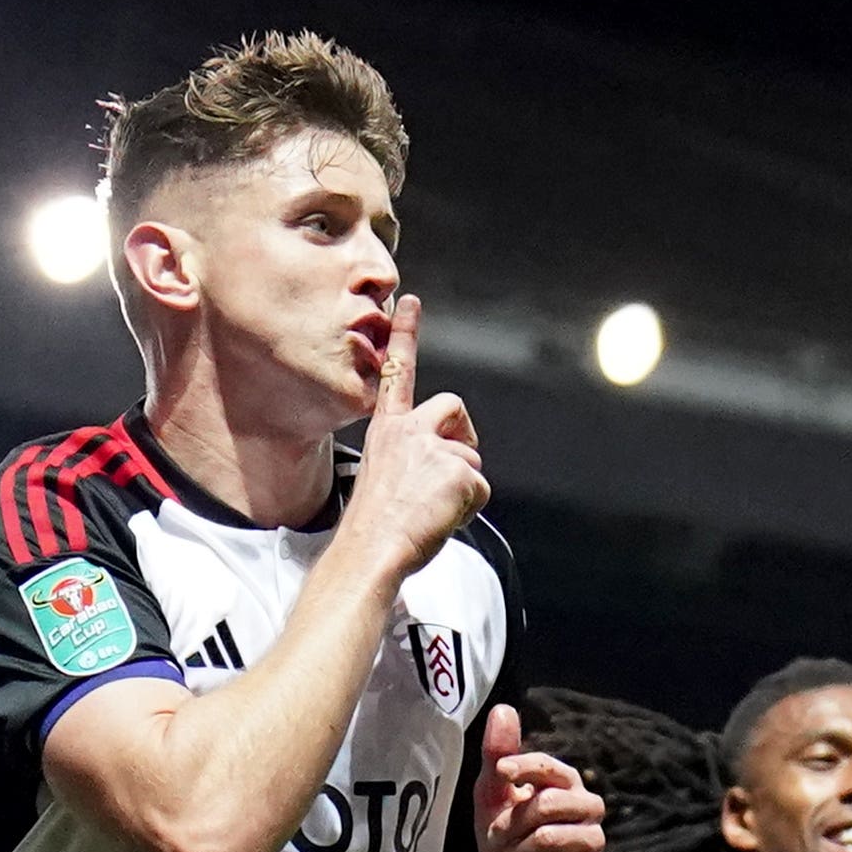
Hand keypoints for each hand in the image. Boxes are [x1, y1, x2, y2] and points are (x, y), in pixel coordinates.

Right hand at [334, 294, 488, 584]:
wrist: (371, 549)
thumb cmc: (374, 526)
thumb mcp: (383, 478)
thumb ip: (411, 460)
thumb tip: (441, 473)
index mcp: (386, 430)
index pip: (397, 372)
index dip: (406, 335)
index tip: (410, 302)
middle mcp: (409, 431)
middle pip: (453, 407)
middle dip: (462, 435)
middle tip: (451, 470)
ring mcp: (435, 449)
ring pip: (470, 463)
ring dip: (460, 490)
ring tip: (431, 512)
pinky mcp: (458, 471)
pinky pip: (480, 490)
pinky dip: (467, 509)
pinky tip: (441, 519)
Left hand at [470, 705, 604, 851]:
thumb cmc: (506, 838)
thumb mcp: (492, 796)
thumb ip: (497, 755)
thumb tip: (503, 709)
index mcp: (566, 783)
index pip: (550, 767)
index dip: (523, 767)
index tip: (502, 774)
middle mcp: (587, 808)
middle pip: (547, 804)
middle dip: (511, 826)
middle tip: (500, 840)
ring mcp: (593, 842)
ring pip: (550, 839)